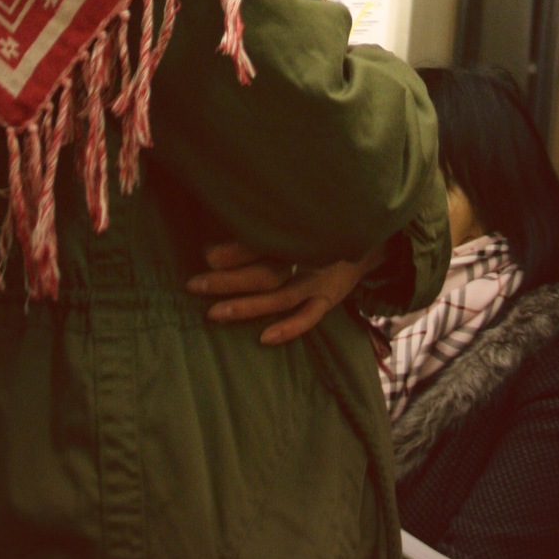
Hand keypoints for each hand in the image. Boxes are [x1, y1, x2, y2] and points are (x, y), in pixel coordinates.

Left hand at [186, 240, 383, 344]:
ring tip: (213, 314)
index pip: (261, 241)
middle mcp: (307, 254)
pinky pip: (309, 317)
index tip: (206, 255)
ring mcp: (319, 279)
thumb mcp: (293, 220)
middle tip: (194, 285)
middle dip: (228, 279)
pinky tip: (264, 338)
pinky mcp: (329, 298)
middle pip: (265, 271)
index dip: (234, 250)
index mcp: (295, 230)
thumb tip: (213, 245)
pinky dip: (289, 329)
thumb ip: (258, 229)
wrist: (363, 233)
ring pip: (281, 297)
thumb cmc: (314, 225)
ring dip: (247, 306)